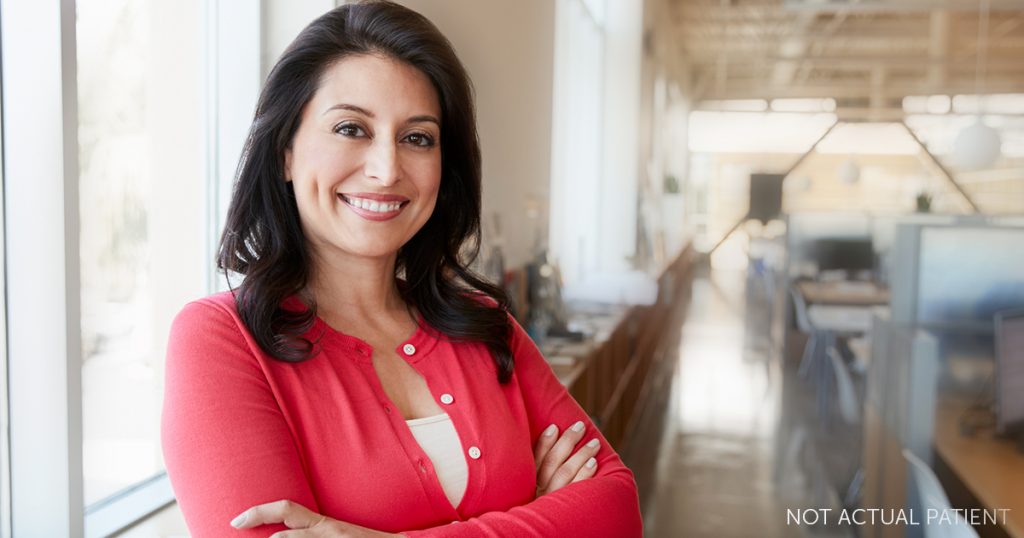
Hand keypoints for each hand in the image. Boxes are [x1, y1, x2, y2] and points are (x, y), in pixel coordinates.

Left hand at [231, 499, 400, 536]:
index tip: (237, 519)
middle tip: (236, 524)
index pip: (287, 509)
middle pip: (286, 514)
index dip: (259, 511)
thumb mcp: (335, 536)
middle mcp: (325, 529)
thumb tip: (280, 536)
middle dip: (258, 517)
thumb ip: (312, 533)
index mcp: (322, 524)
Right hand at [533, 420, 600, 496]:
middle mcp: (539, 492)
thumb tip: (557, 437)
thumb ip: (547, 470)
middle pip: (551, 462)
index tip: (555, 427)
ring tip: (595, 443)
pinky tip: (594, 462)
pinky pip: (577, 487)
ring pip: (565, 472)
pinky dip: (585, 472)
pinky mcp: (567, 507)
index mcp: (530, 484)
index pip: (535, 459)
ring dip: (581, 454)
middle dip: (567, 441)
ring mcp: (552, 500)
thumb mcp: (542, 489)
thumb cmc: (555, 502)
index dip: (545, 442)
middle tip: (580, 426)